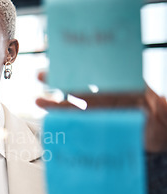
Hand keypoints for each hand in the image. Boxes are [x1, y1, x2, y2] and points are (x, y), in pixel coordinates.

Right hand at [35, 72, 166, 152]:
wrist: (160, 130)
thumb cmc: (156, 109)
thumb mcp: (142, 92)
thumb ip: (131, 85)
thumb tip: (119, 73)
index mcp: (111, 85)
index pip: (88, 74)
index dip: (73, 69)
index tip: (60, 63)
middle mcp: (102, 98)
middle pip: (75, 88)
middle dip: (57, 81)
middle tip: (40, 75)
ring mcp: (97, 113)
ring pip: (72, 108)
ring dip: (55, 105)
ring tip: (38, 102)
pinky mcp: (96, 128)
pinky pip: (76, 126)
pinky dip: (63, 126)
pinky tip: (52, 124)